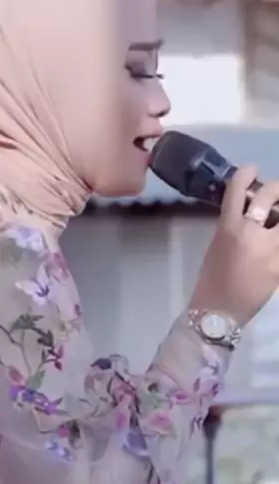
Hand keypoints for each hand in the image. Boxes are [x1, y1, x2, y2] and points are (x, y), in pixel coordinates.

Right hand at [189, 166, 278, 326]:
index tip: (251, 169)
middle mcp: (251, 234)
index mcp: (228, 228)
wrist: (220, 313)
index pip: (237, 190)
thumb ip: (233, 227)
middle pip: (269, 196)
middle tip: (277, 192)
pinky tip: (276, 238)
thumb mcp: (216, 247)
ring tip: (277, 219)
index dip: (245, 174)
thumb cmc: (212, 280)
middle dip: (277, 188)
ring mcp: (271, 249)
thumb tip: (251, 214)